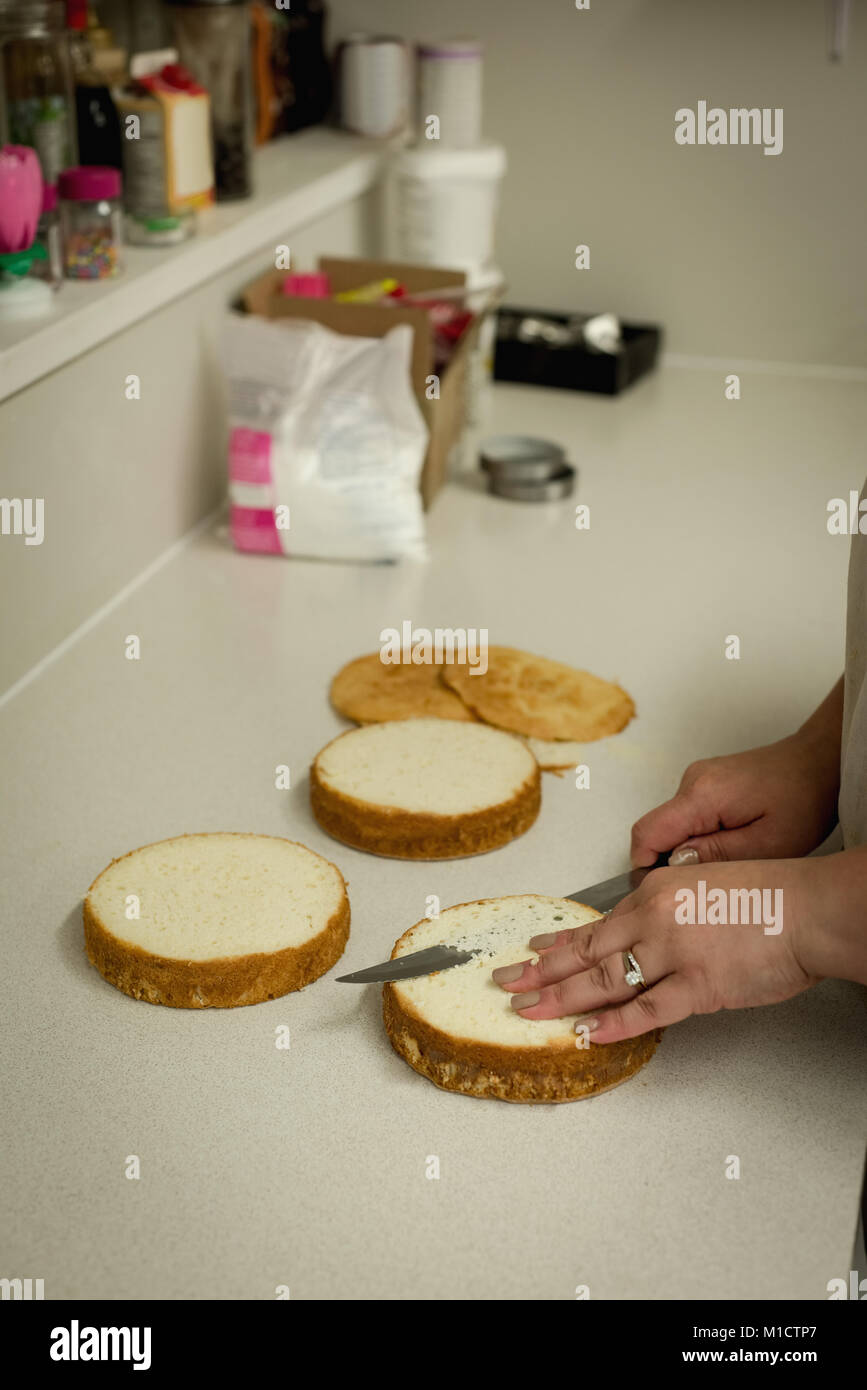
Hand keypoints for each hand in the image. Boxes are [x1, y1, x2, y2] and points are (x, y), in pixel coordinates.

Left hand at [492, 860, 820, 1043]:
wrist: (808, 908)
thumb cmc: (767, 897)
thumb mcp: (701, 886)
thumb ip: (666, 911)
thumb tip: (639, 934)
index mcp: (654, 893)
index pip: (595, 925)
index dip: (558, 943)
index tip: (531, 951)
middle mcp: (654, 920)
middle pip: (586, 954)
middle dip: (540, 972)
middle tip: (506, 983)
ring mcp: (674, 954)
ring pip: (605, 982)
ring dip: (562, 999)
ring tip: (529, 1010)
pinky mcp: (699, 987)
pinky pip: (647, 1011)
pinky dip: (615, 1025)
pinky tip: (588, 1034)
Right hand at [631, 731, 839, 869]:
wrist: (820, 764)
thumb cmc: (803, 801)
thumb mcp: (767, 844)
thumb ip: (716, 855)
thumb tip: (674, 865)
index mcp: (702, 795)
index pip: (647, 833)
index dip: (646, 866)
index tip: (665, 890)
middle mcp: (691, 781)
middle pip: (656, 831)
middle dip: (674, 861)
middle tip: (710, 880)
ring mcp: (696, 779)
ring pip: (672, 825)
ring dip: (690, 848)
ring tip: (731, 857)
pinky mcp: (704, 782)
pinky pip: (686, 816)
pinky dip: (700, 835)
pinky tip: (733, 842)